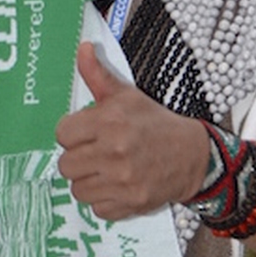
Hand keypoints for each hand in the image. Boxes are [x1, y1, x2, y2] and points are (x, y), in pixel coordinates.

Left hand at [54, 43, 208, 221]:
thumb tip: (83, 48)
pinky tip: (117, 186)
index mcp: (110, 121)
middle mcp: (115, 151)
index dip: (72, 134)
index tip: (87, 133)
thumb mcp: (127, 95)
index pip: (62, 134)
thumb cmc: (155, 123)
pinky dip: (105, 200)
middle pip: (65, 165)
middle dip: (78, 159)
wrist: (193, 155)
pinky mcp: (131, 202)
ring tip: (106, 170)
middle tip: (96, 153)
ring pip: (77, 189)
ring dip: (89, 181)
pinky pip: (97, 208)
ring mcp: (123, 180)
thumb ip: (98, 75)